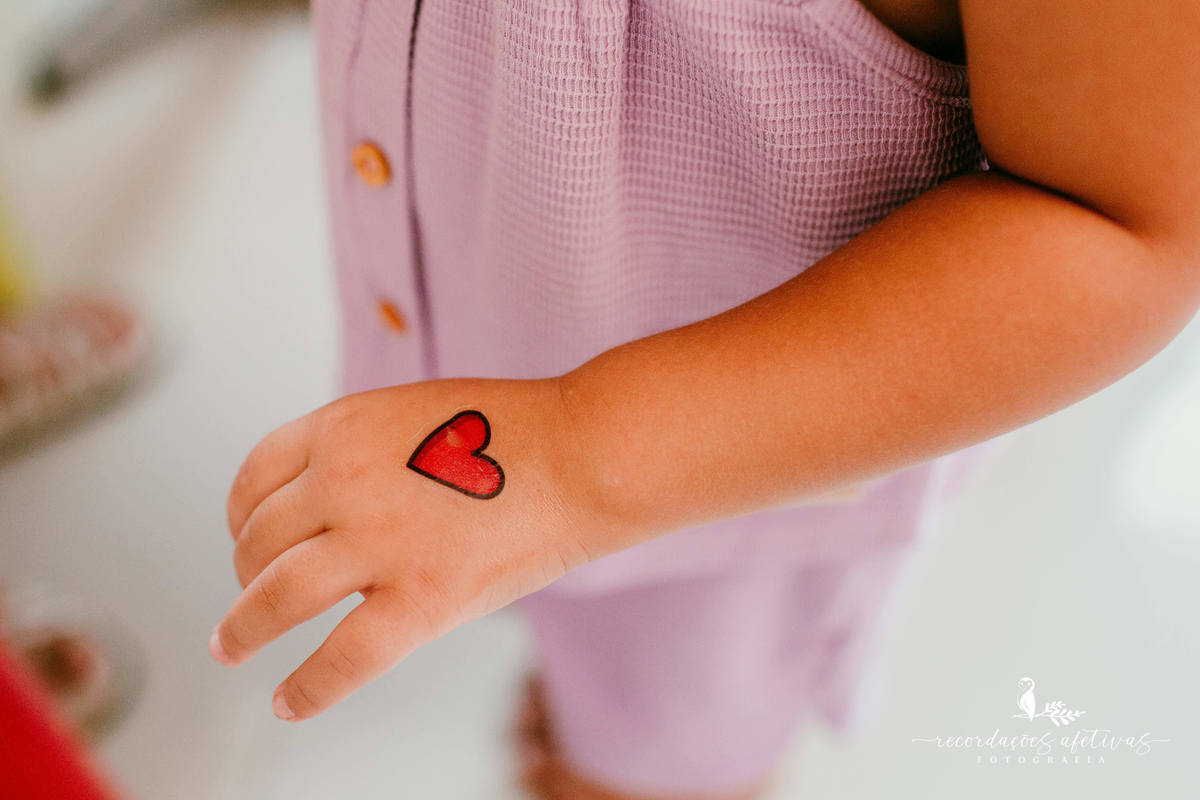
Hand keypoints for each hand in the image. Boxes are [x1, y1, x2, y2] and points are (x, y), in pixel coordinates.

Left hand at [211, 377, 590, 720]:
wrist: (581, 453)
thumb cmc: (516, 432)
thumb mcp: (415, 410)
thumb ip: (364, 451)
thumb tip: (327, 511)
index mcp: (345, 426)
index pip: (256, 476)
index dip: (240, 514)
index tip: (243, 537)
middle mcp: (345, 479)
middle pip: (258, 538)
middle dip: (245, 570)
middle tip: (251, 594)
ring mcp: (378, 541)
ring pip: (275, 595)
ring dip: (243, 627)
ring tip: (232, 645)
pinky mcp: (420, 598)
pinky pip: (342, 658)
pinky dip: (306, 688)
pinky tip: (286, 702)